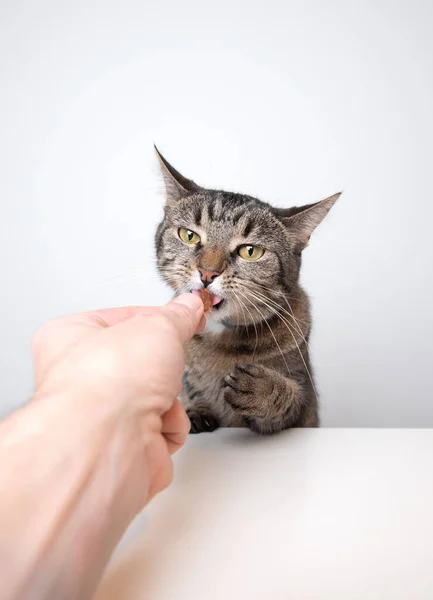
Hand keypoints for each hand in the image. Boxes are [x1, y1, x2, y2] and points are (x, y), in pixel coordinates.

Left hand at [32, 294, 204, 503]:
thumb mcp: (155, 327)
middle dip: (162, 365)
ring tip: (157, 398)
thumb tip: (188, 306)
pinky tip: (156, 425)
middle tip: (165, 362)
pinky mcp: (124, 448)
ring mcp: (102, 417)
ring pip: (156, 397)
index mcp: (70, 338)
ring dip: (169, 397)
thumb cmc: (107, 381)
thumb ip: (176, 316)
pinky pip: (162, 430)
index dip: (156, 316)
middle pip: (142, 362)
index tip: (184, 314)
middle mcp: (81, 378)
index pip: (121, 318)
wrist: (108, 442)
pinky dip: (169, 427)